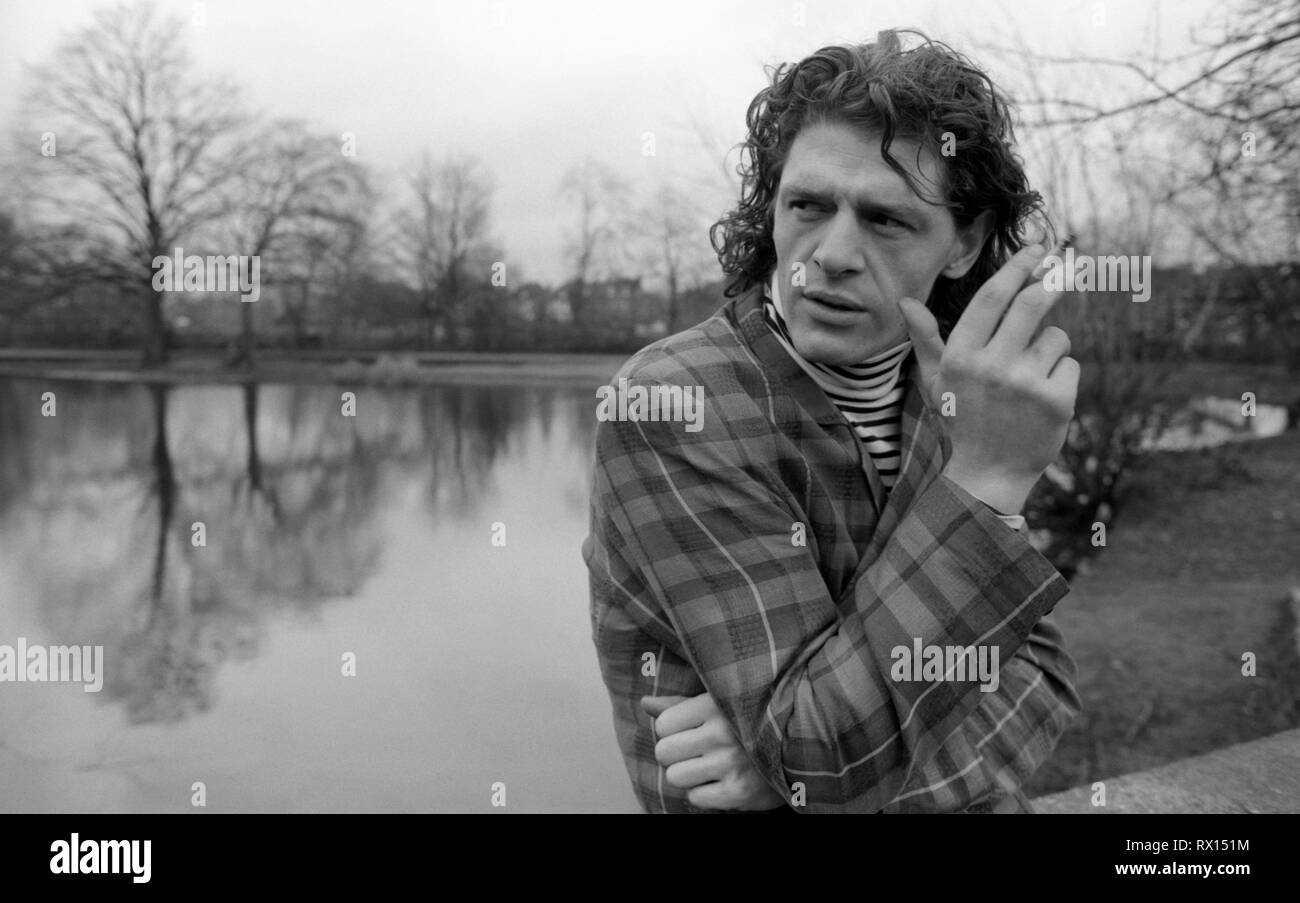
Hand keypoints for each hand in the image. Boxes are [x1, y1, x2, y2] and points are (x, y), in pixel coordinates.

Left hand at [641, 692, 786, 810]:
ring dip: (688, 775)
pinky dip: (704, 794)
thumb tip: (644, 703)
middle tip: (696, 752)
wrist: (798, 746)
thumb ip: (679, 705)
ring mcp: (731, 763)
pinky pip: (695, 798)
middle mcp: (722, 733)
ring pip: (675, 777)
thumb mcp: (717, 704)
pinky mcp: (739, 792)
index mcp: (714, 705)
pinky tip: (720, 781)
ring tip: (708, 766)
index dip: (671, 731)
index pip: (662, 725)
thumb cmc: (747, 722)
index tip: (689, 731)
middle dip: (675, 755)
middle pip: (664, 753)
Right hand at [897, 243, 1078, 514]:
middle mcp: (991, 365)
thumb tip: (906, 302)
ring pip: (1056, 337)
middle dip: (1054, 280)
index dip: (1018, 266)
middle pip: (1032, 302)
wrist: (987, 475)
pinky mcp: (1056, 400)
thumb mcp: (937, 381)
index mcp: (961, 355)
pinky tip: (1043, 400)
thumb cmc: (962, 420)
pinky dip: (1062, 377)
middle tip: (1069, 267)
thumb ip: (925, 339)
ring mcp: (1025, 383)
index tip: (1037, 248)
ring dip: (1051, 348)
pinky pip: (1070, 365)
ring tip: (1031, 377)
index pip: (993, 297)